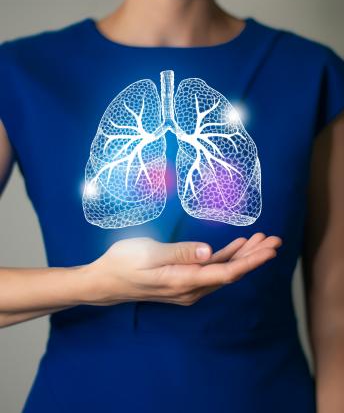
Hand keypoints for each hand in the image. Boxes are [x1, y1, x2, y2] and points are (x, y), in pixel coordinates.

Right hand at [81, 233, 281, 306]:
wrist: (105, 282)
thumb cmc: (123, 263)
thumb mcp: (148, 253)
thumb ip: (179, 253)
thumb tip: (208, 251)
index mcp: (184, 281)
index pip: (227, 273)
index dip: (251, 262)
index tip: (270, 250)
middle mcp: (191, 289)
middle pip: (231, 273)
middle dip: (254, 257)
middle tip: (274, 240)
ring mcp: (188, 286)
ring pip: (223, 271)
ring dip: (243, 256)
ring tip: (261, 240)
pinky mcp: (183, 280)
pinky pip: (211, 270)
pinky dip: (227, 257)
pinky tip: (237, 246)